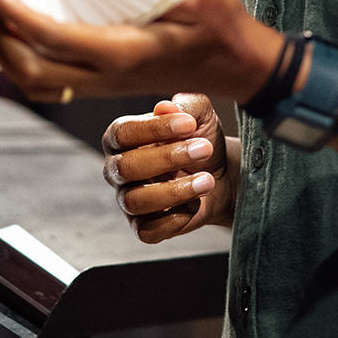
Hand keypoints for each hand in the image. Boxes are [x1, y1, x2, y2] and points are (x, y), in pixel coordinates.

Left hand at [0, 0, 280, 103]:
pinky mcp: (107, 83)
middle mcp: (109, 75)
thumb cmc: (224, 31)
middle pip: (33, 70)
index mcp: (127, 52)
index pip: (55, 39)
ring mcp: (106, 84)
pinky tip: (26, 32)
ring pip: (37, 83)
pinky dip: (27, 62)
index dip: (17, 15)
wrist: (242, 67)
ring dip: (8, 53)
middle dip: (0, 35)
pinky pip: (53, 84)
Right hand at [102, 94, 237, 241]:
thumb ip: (186, 105)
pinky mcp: (142, 227)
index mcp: (121, 137)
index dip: (155, 129)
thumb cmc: (200, 138)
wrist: (220, 174)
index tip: (190, 124)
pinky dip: (175, 219)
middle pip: (125, 167)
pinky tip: (195, 204)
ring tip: (207, 180)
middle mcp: (117, 168)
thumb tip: (164, 107)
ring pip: (135, 201)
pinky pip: (147, 231)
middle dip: (167, 158)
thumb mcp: (200, 115)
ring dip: (175, 191)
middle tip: (204, 149)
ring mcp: (126, 200)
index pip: (123, 132)